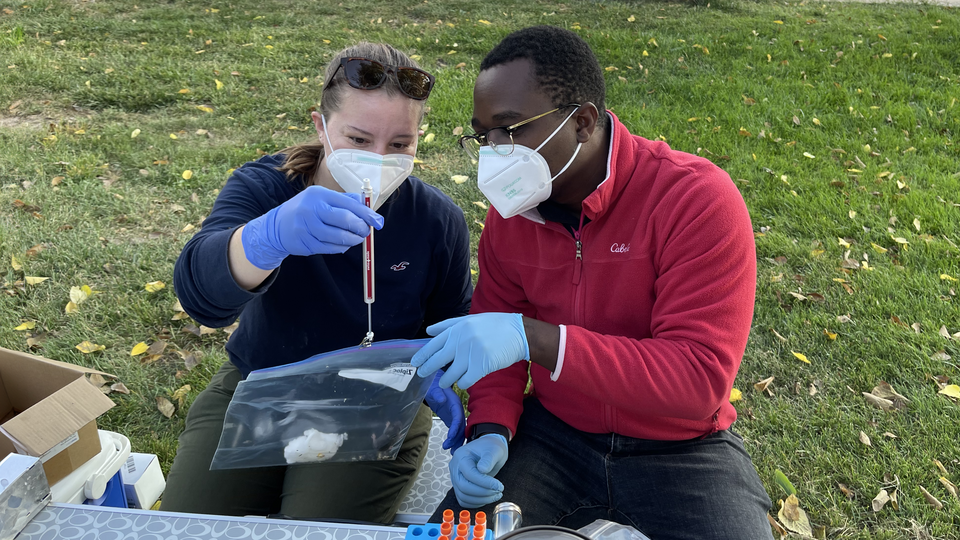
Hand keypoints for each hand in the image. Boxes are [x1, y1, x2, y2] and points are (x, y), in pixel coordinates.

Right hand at [241, 185, 382, 269]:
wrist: (277, 226)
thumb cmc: (306, 210)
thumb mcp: (322, 198)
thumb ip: (345, 200)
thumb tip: (368, 207)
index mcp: (319, 194)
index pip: (348, 203)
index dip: (366, 213)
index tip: (378, 221)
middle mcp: (311, 209)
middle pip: (344, 220)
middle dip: (360, 227)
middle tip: (366, 231)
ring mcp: (306, 227)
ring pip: (338, 237)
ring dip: (352, 240)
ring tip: (357, 238)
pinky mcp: (304, 243)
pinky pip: (329, 248)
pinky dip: (341, 247)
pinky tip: (344, 244)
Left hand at [411, 313, 528, 388]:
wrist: (518, 333)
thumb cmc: (494, 326)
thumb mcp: (470, 320)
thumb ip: (448, 325)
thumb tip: (428, 331)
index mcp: (457, 329)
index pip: (434, 344)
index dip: (423, 355)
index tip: (415, 362)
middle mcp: (461, 341)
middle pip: (437, 360)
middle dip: (427, 369)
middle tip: (422, 374)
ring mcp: (470, 355)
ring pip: (450, 374)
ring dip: (445, 380)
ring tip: (444, 382)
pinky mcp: (481, 367)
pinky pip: (465, 381)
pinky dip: (462, 383)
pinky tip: (462, 382)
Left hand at [423, 370, 465, 452]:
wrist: (433, 385)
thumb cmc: (433, 386)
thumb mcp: (433, 388)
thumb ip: (437, 393)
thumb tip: (441, 400)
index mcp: (455, 402)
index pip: (458, 416)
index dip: (455, 427)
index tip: (450, 436)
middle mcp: (457, 410)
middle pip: (460, 426)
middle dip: (457, 438)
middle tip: (450, 448)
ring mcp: (454, 415)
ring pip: (459, 430)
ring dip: (457, 441)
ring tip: (451, 452)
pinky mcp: (450, 419)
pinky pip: (454, 430)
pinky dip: (453, 439)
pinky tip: (450, 448)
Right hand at [449, 434, 507, 507]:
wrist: (488, 448)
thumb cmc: (491, 447)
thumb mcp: (494, 450)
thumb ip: (488, 459)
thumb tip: (482, 470)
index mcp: (461, 456)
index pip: (469, 474)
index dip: (484, 483)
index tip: (499, 486)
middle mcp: (455, 467)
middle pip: (463, 487)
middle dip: (483, 492)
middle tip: (498, 491)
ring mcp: (455, 478)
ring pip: (463, 496)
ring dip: (481, 499)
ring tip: (496, 494)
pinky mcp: (459, 487)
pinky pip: (464, 500)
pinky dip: (476, 502)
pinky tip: (488, 497)